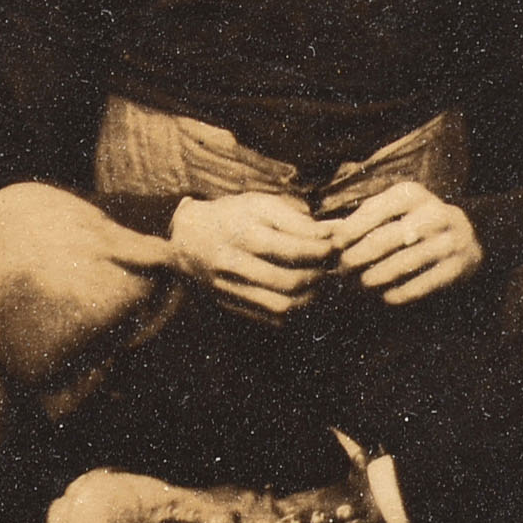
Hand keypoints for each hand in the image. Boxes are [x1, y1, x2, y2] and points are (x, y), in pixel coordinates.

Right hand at [169, 192, 335, 321]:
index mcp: (244, 233)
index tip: (335, 247)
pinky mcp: (229, 305)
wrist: (187, 240)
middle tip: (331, 268)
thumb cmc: (231, 216)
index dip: (322, 251)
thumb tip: (335, 232)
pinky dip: (293, 310)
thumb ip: (297, 220)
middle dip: (320, 276)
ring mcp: (230, 289)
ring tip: (319, 283)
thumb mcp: (261, 205)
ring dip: (309, 298)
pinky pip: (269, 317)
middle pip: (290, 281)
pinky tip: (300, 296)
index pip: (294, 249)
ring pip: (281, 305)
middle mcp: (234, 264)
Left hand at [325, 181, 483, 304]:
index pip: (374, 211)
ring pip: (401, 264)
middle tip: (342, 271)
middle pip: (385, 239)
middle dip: (357, 258)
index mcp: (413, 194)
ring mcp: (448, 241)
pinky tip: (384, 297)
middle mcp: (433, 214)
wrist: (467, 236)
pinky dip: (398, 294)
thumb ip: (366, 217)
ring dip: (374, 278)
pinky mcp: (456, 267)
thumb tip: (332, 240)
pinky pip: (420, 285)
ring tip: (359, 285)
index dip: (350, 230)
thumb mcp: (396, 208)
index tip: (335, 247)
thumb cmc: (415, 221)